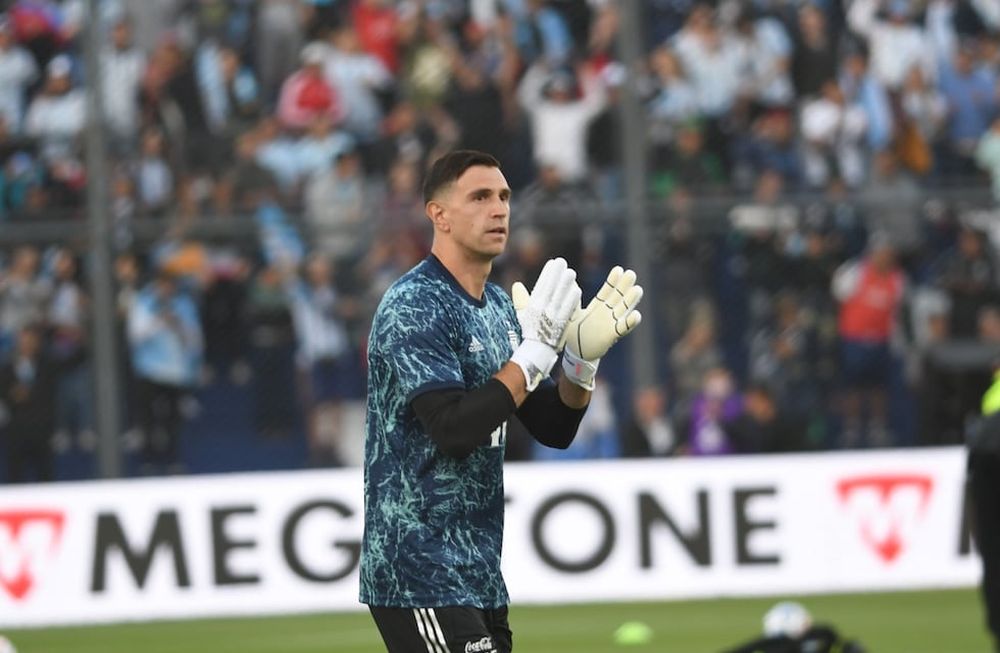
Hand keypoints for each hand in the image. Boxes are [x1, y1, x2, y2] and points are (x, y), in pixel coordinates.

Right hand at [509, 257, 580, 390]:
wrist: (536, 351)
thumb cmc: (529, 331)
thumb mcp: (522, 314)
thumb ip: (521, 299)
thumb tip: (517, 285)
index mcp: (533, 306)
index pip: (541, 285)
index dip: (547, 274)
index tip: (553, 263)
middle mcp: (542, 310)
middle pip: (551, 289)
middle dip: (556, 275)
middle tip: (563, 263)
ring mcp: (552, 317)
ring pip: (560, 298)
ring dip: (565, 285)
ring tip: (571, 272)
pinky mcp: (561, 325)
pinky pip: (567, 310)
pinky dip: (572, 301)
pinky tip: (577, 290)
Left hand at [562, 266, 642, 389]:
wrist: (576, 353)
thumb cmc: (573, 333)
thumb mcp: (570, 314)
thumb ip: (571, 300)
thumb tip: (567, 282)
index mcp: (597, 306)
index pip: (607, 290)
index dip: (613, 280)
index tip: (619, 269)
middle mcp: (606, 313)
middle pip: (618, 297)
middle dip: (625, 286)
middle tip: (631, 273)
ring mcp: (611, 323)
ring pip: (623, 309)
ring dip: (630, 300)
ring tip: (638, 289)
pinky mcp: (612, 335)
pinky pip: (622, 327)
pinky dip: (629, 322)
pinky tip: (636, 315)